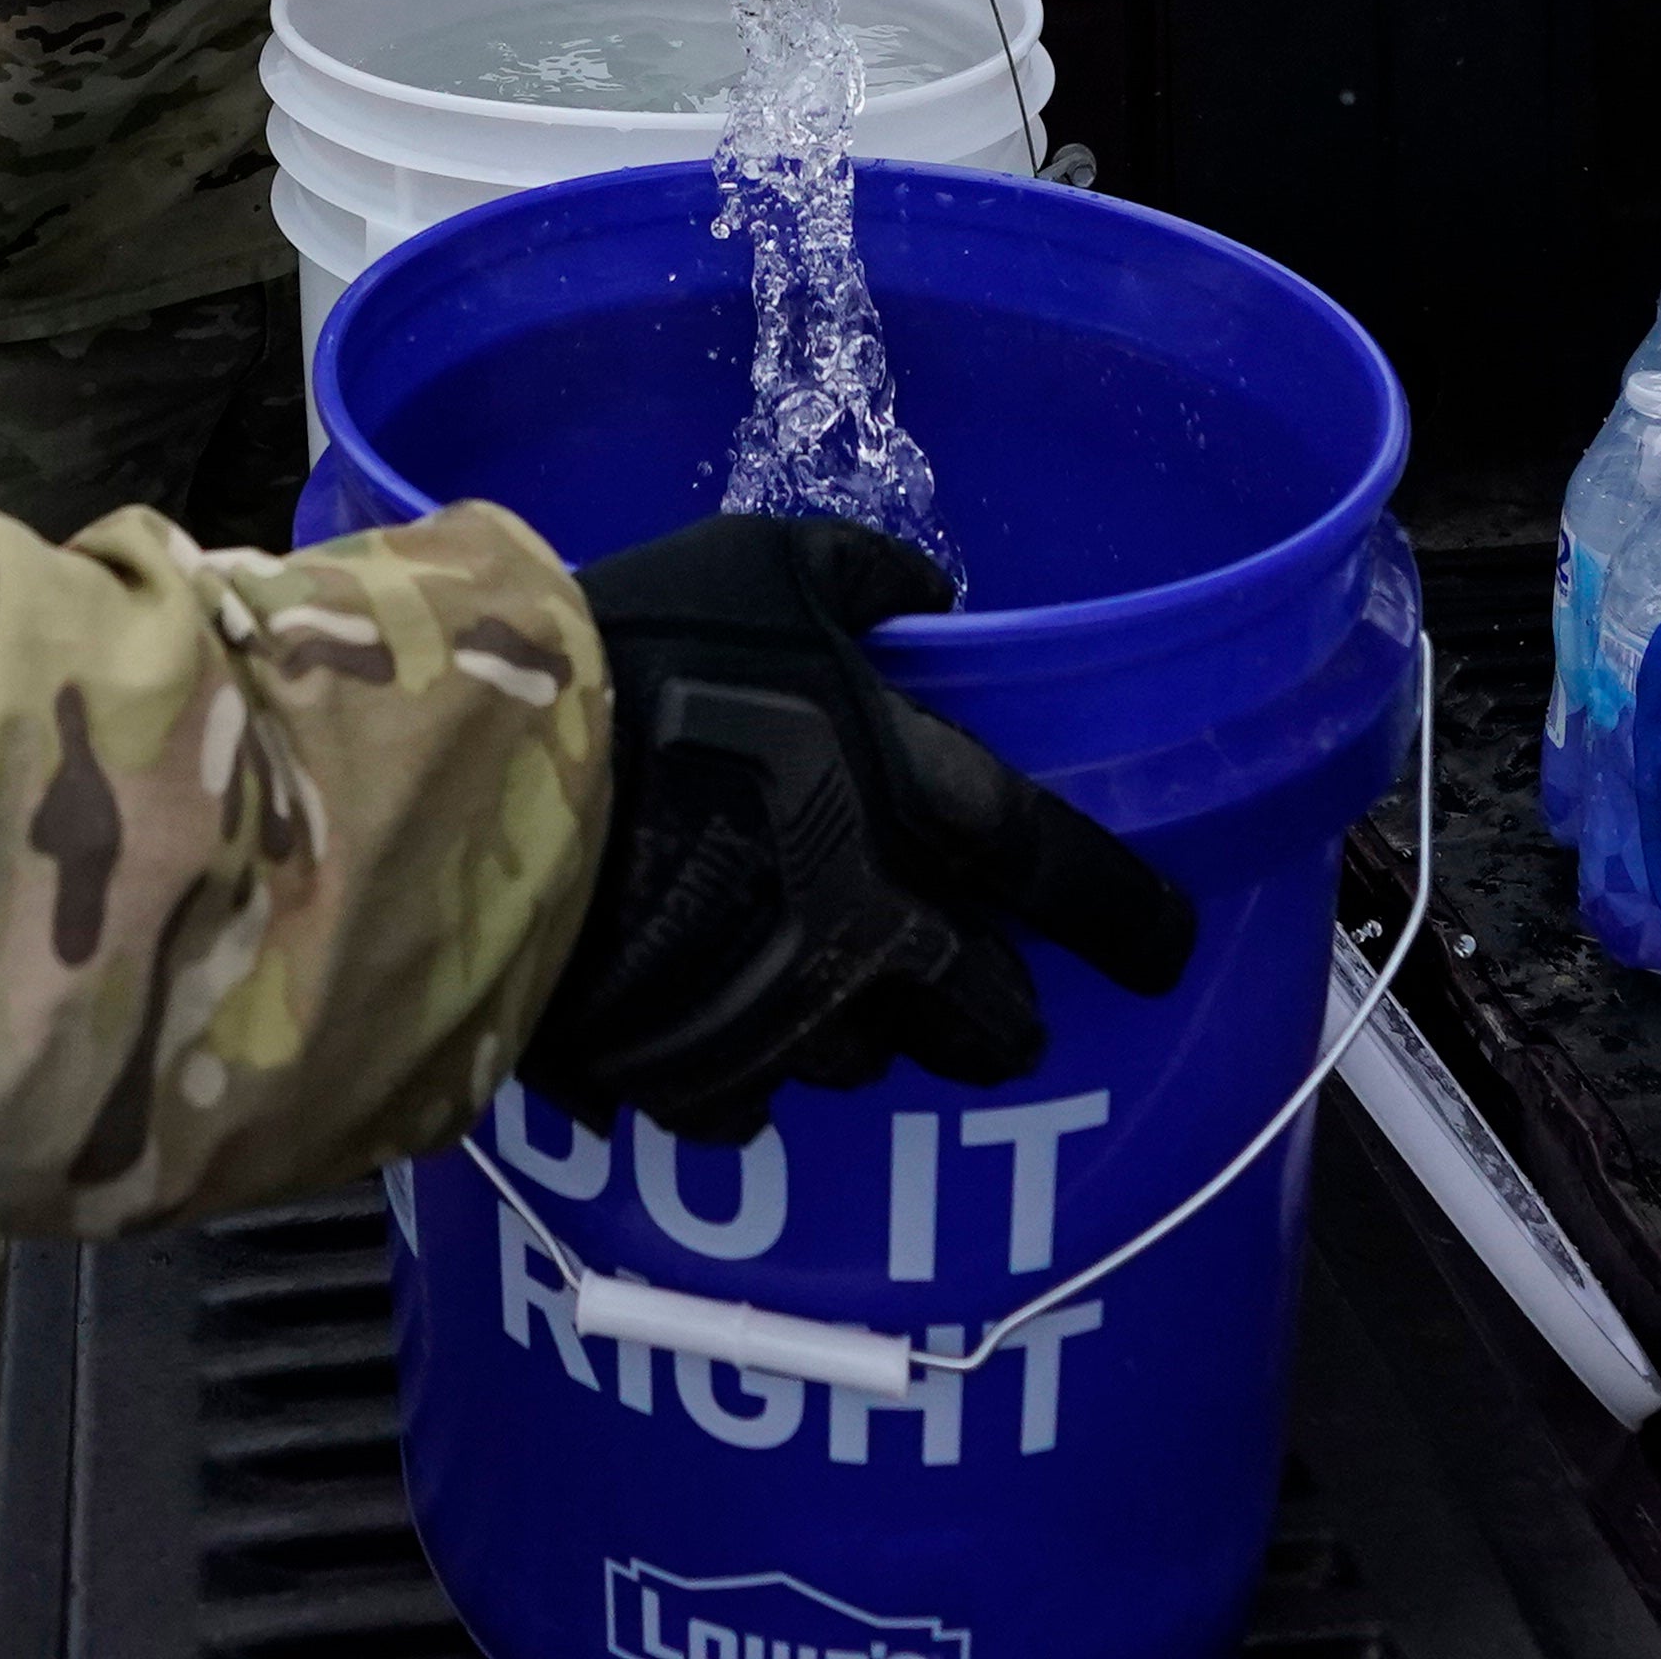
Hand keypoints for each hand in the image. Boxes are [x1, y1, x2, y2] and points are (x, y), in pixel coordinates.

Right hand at [521, 514, 1197, 1147]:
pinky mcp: (688, 1071)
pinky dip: (747, 1074)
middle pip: (981, 1006)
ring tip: (850, 1008)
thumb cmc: (641, 654)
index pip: (1055, 865)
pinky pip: (746, 1099)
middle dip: (1004, 1018)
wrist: (492, 785)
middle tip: (1007, 1016)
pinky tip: (722, 1039)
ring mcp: (783, 1013)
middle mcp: (872, 924)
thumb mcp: (758, 562)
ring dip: (874, 1033)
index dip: (1125, 910)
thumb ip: (858, 574)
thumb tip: (928, 585)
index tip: (1168, 947)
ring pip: (869, 1059)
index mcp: (907, 796)